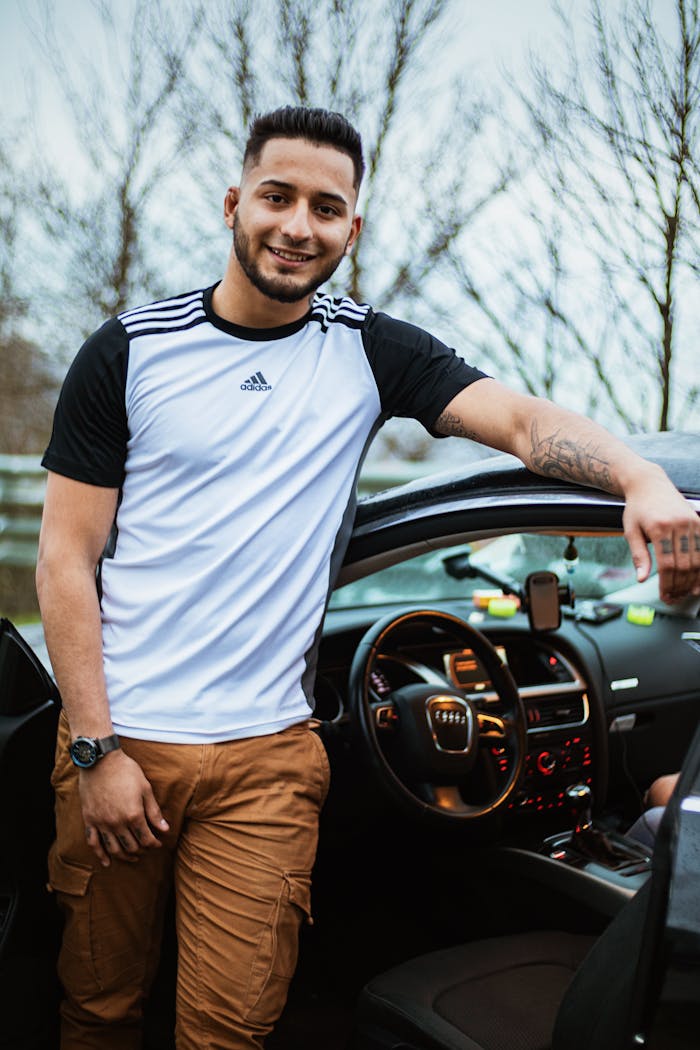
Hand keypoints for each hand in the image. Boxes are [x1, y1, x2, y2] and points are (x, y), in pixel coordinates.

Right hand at [79, 749, 169, 865]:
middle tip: (146, 849)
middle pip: (131, 846)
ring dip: (125, 856)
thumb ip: (154, 811)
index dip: (154, 843)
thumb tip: (164, 829)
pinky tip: (106, 863)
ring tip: (132, 857)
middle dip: (141, 850)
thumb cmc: (126, 771)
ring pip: (114, 848)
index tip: (158, 844)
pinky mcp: (89, 820)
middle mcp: (117, 823)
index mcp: (133, 815)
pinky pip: (93, 843)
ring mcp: (101, 823)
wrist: (100, 761)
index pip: (146, 838)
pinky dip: (100, 855)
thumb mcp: (145, 788)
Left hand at [622, 465, 699, 603]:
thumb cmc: (637, 508)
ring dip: (693, 579)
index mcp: (659, 527)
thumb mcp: (630, 531)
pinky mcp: (698, 521)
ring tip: (686, 592)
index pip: (666, 565)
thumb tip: (641, 579)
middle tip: (675, 597)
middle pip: (684, 564)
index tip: (664, 596)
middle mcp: (678, 524)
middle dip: (680, 585)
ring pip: (697, 559)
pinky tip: (698, 578)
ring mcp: (691, 522)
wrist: (649, 484)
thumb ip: (638, 555)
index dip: (667, 584)